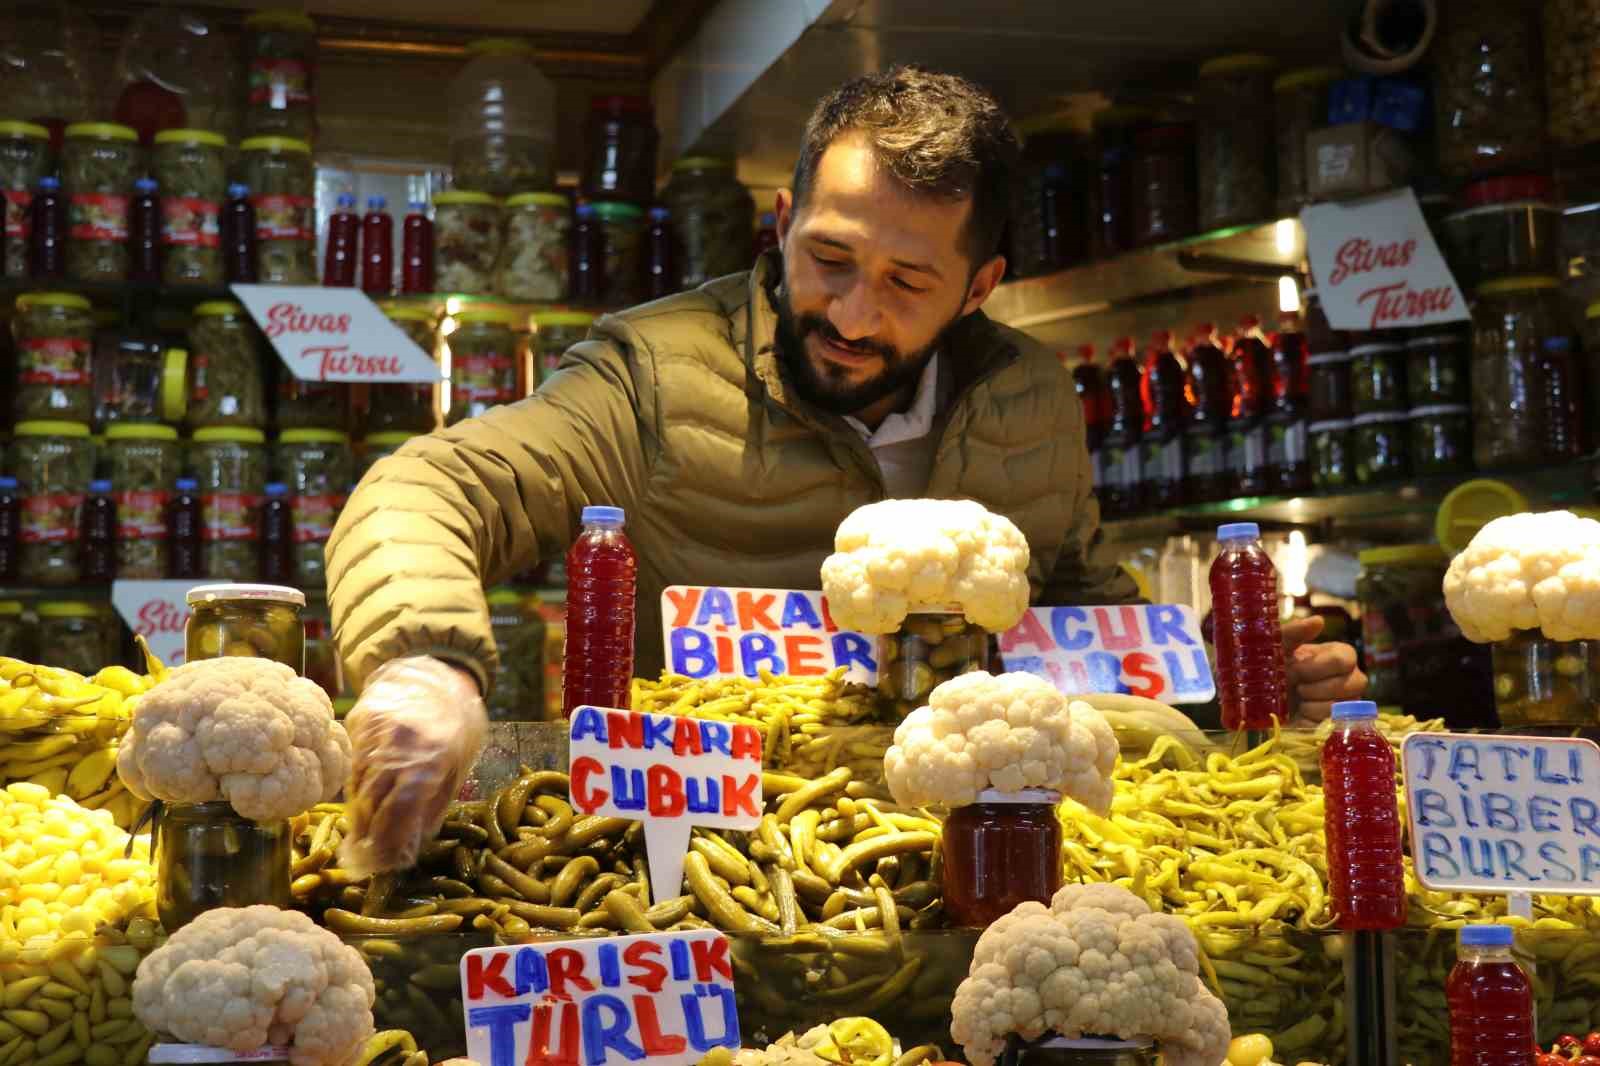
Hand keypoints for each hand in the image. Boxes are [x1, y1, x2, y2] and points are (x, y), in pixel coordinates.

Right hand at [338, 655, 487, 876]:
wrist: (442, 676)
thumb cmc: (456, 729)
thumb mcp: (457, 767)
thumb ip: (433, 804)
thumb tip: (408, 844)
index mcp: (433, 756)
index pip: (400, 806)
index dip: (387, 837)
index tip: (380, 858)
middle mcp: (403, 742)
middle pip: (373, 797)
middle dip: (366, 831)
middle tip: (362, 854)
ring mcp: (380, 728)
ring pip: (358, 780)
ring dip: (356, 812)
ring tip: (358, 835)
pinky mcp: (363, 720)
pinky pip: (354, 761)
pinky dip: (354, 786)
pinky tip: (357, 803)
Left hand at [1282, 614, 1365, 724]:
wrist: (1259, 699)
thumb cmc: (1273, 669)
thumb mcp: (1278, 647)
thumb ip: (1294, 632)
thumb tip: (1318, 621)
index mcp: (1339, 656)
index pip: (1346, 659)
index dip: (1320, 666)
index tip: (1297, 669)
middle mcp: (1350, 678)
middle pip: (1356, 683)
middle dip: (1317, 686)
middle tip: (1297, 687)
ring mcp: (1347, 703)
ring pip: (1343, 705)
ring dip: (1312, 703)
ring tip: (1298, 699)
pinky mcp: (1337, 724)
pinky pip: (1333, 723)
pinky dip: (1311, 719)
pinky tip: (1301, 714)